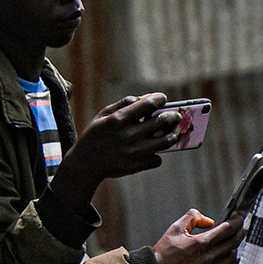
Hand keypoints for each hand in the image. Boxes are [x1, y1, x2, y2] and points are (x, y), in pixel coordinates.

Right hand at [54, 93, 181, 202]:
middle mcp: (127, 135)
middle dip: (174, 116)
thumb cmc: (97, 135)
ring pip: (166, 141)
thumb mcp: (103, 115)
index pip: (147, 104)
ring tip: (174, 132)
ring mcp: (133, 152)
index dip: (159, 99)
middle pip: (162, 121)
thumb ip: (124, 104)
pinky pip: (157, 159)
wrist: (85, 164)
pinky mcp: (136, 166)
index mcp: (118, 119)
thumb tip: (147, 97)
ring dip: (173, 135)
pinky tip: (153, 151)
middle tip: (176, 115)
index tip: (163, 98)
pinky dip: (157, 154)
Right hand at [150, 208, 242, 263]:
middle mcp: (208, 258)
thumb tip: (210, 221)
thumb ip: (193, 218)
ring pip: (231, 257)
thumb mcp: (176, 228)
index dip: (237, 222)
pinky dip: (220, 261)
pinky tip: (216, 256)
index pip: (228, 229)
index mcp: (201, 243)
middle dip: (240, 233)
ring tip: (230, 242)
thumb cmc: (164, 251)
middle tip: (240, 228)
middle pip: (234, 243)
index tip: (239, 218)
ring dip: (233, 248)